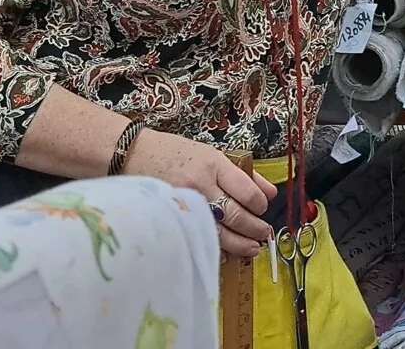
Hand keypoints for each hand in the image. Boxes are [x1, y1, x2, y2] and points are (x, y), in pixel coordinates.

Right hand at [124, 128, 277, 256]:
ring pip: (219, 232)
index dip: (259, 205)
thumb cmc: (176, 153)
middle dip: (254, 229)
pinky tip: (226, 252)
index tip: (263, 209)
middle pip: (235, 215)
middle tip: (264, 235)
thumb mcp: (213, 155)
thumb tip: (271, 193)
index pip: (247, 192)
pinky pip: (198, 237)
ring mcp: (184, 204)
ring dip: (240, 243)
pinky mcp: (171, 218)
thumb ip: (243, 174)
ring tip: (252, 248)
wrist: (134, 154)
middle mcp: (200, 185)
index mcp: (214, 165)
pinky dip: (215, 247)